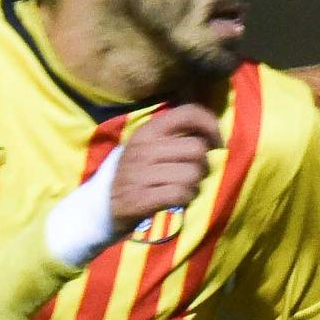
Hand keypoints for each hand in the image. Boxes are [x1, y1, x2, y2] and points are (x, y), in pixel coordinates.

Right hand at [112, 104, 222, 224]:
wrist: (102, 205)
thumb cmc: (136, 174)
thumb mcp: (149, 147)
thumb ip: (175, 135)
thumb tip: (214, 131)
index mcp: (148, 130)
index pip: (187, 113)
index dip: (210, 125)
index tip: (218, 142)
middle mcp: (144, 148)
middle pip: (197, 149)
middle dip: (203, 165)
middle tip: (194, 174)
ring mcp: (140, 173)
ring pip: (192, 174)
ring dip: (194, 185)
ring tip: (183, 188)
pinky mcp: (141, 198)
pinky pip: (180, 194)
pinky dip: (185, 199)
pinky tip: (178, 200)